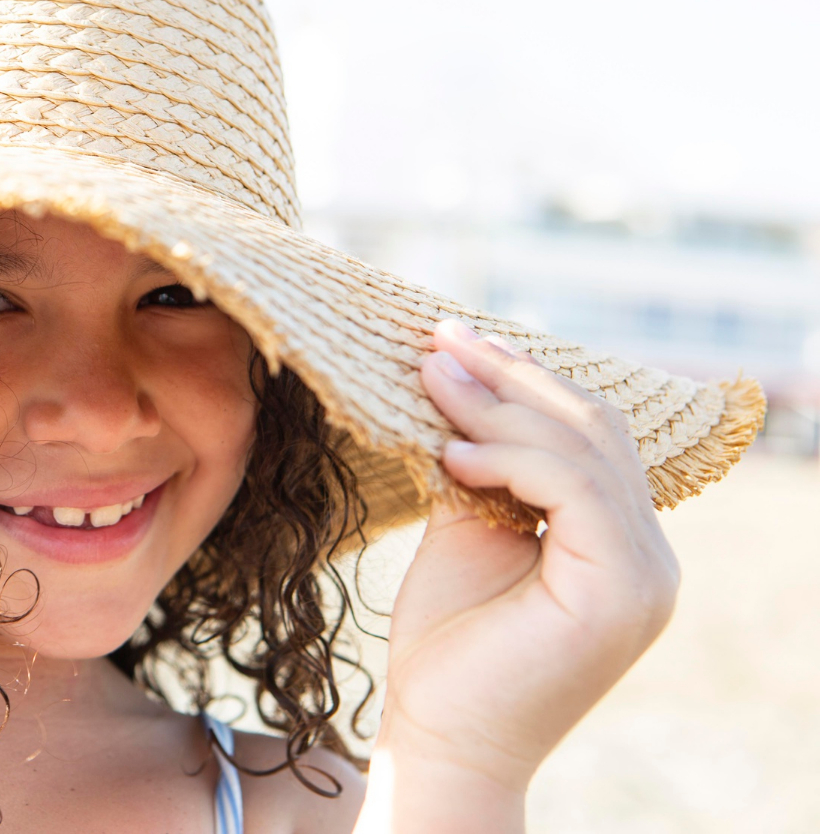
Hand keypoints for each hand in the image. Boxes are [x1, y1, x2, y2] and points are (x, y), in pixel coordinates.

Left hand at [369, 319, 678, 822]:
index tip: (450, 341)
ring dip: (499, 405)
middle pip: (591, 430)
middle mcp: (648, 553)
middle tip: (438, 340)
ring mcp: (644, 574)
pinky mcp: (621, 592)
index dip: (520, 380)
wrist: (440, 737)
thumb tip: (458, 387)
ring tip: (430, 380)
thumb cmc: (449, 642)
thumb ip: (482, 467)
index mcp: (617, 538)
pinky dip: (513, 458)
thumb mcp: (466, 531)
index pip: (586, 434)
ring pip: (584, 451)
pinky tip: (452, 452)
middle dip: (508, 377)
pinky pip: (577, 491)